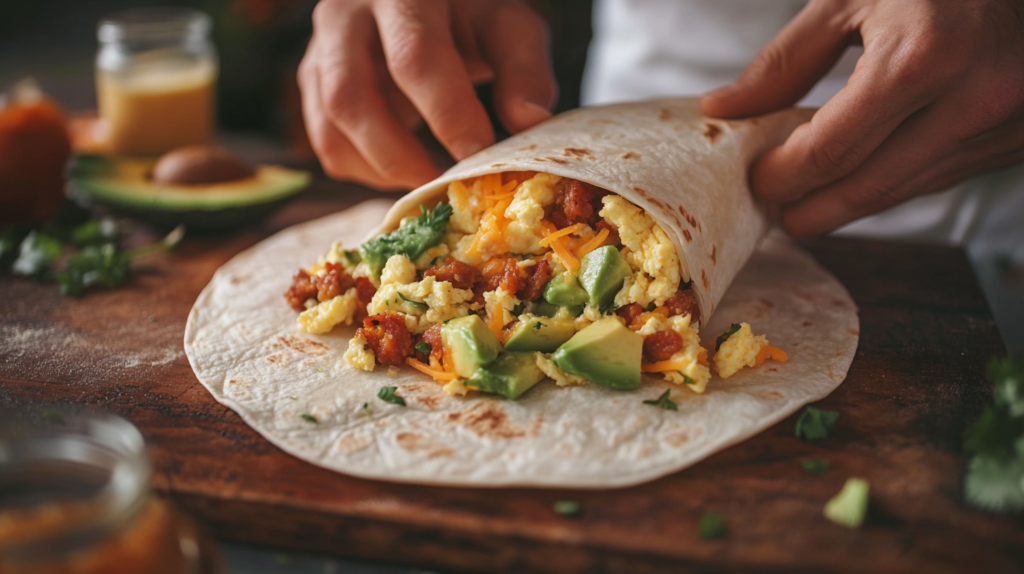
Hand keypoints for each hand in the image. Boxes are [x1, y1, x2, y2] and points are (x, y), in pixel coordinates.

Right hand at [299, 0, 556, 189]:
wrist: (425, 1)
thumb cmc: (471, 14)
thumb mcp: (509, 25)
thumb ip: (524, 68)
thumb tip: (529, 121)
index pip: (415, 58)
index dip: (448, 115)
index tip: (480, 158)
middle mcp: (345, 14)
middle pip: (352, 98)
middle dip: (402, 156)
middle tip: (447, 186)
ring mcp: (319, 49)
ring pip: (329, 126)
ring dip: (380, 168)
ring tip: (429, 181)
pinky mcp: (312, 81)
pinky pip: (326, 141)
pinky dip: (365, 169)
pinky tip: (405, 168)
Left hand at [700, 0, 1023, 236]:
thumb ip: (787, 60)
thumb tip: (724, 108)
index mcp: (925, 57)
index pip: (832, 150)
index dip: (784, 176)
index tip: (757, 181)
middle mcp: (974, 99)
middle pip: (868, 186)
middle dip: (813, 210)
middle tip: (776, 214)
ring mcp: (1004, 123)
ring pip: (906, 189)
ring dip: (851, 204)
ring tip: (809, 202)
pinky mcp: (1018, 136)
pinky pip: (941, 176)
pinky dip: (894, 183)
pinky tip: (861, 179)